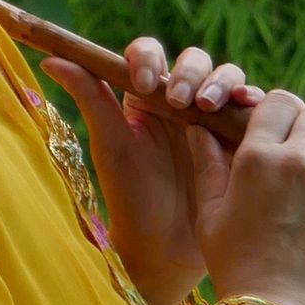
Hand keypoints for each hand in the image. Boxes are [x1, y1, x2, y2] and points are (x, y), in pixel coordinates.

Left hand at [42, 36, 256, 304]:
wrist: (166, 250)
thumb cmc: (130, 198)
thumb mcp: (110, 146)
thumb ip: (89, 98)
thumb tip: (52, 59)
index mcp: (144, 97)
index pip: (149, 55)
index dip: (149, 58)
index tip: (144, 81)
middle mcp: (179, 102)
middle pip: (194, 62)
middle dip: (192, 72)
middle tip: (182, 101)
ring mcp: (213, 118)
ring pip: (227, 78)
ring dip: (223, 82)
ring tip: (210, 105)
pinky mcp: (239, 137)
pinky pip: (252, 109)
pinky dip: (253, 100)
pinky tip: (249, 104)